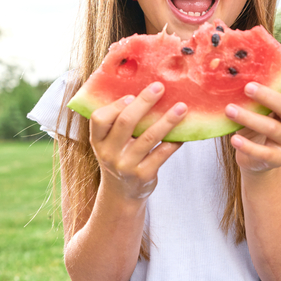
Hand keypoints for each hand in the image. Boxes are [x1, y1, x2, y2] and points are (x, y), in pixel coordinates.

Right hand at [89, 82, 185, 200]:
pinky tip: (183, 132)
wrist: (122, 193)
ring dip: (167, 120)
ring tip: (182, 107)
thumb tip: (145, 91)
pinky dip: (174, 141)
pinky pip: (162, 153)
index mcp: (98, 141)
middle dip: (144, 102)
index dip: (116, 105)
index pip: (99, 118)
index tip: (132, 94)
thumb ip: (118, 121)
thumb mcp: (109, 142)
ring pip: (149, 137)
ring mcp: (126, 165)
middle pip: (126, 122)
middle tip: (160, 87)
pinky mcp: (143, 174)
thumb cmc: (119, 157)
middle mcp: (109, 153)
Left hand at [225, 77, 280, 173]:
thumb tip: (232, 72)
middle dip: (268, 96)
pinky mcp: (277, 158)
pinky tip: (234, 139)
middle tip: (248, 87)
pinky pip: (264, 153)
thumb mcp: (255, 108)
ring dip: (250, 118)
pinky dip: (248, 146)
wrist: (253, 159)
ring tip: (230, 110)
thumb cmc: (254, 126)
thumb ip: (252, 94)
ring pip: (273, 129)